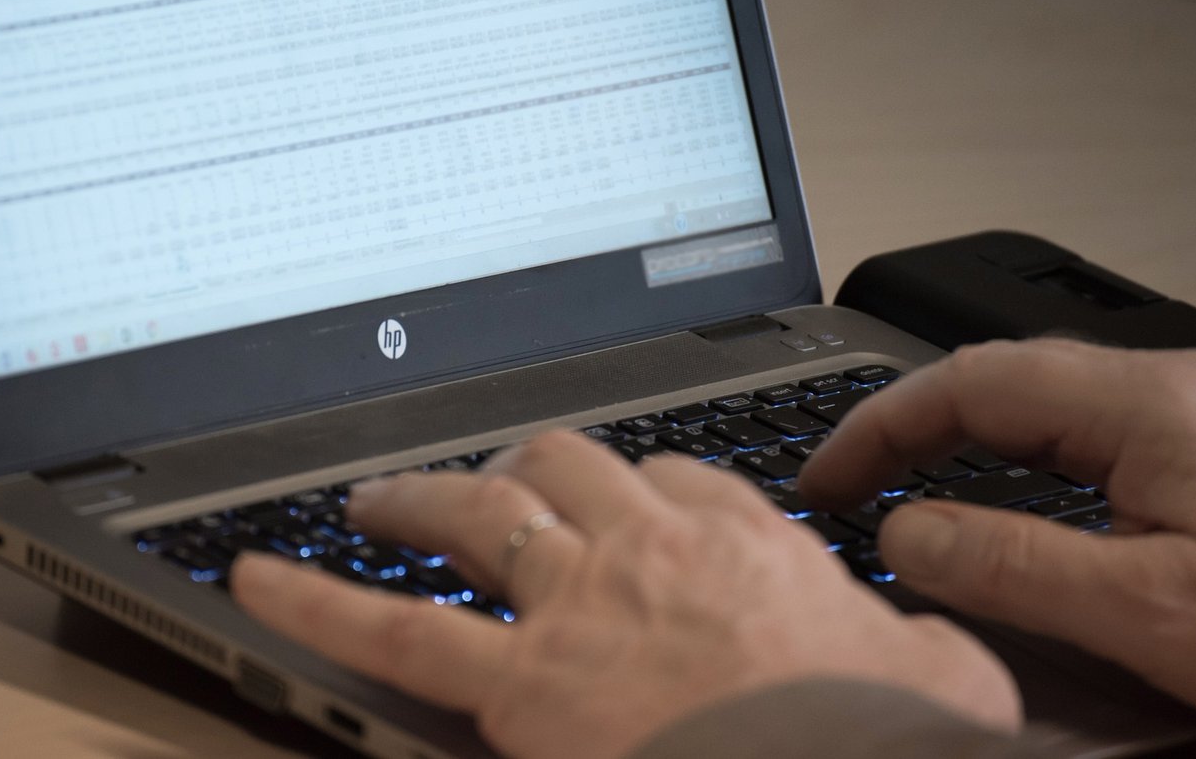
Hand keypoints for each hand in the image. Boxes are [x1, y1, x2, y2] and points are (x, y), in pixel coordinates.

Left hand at [232, 429, 1019, 758]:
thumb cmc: (888, 737)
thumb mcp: (941, 674)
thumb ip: (916, 638)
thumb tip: (925, 645)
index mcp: (747, 541)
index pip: (676, 478)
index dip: (638, 487)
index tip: (624, 504)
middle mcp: (652, 549)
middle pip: (566, 464)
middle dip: (519, 463)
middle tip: (486, 481)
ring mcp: (579, 605)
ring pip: (479, 513)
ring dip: (419, 498)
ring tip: (374, 497)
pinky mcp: (522, 683)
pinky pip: (395, 630)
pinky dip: (314, 604)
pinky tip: (253, 580)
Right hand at [801, 339, 1195, 729]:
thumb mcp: (1151, 612)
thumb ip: (1013, 565)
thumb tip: (904, 532)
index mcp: (1144, 404)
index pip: (967, 384)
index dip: (878, 428)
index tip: (827, 481)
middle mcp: (1161, 387)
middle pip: (990, 373)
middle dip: (901, 423)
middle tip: (841, 483)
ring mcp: (1182, 409)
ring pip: (1028, 393)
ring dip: (948, 431)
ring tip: (889, 481)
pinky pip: (1070, 422)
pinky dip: (1001, 449)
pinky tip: (984, 486)